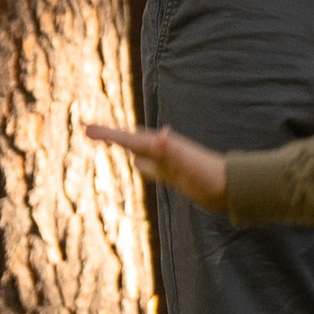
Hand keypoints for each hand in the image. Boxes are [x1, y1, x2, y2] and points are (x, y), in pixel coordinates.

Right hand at [86, 113, 228, 211]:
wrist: (229, 187)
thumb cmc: (208, 176)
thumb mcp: (188, 164)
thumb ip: (173, 151)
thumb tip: (162, 135)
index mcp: (160, 145)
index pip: (126, 138)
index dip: (105, 133)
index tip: (83, 126)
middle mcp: (162, 149)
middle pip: (129, 138)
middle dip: (108, 133)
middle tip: (87, 127)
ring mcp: (167, 161)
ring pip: (138, 149)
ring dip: (122, 143)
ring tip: (107, 137)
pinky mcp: (174, 173)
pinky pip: (149, 164)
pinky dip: (137, 160)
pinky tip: (137, 163)